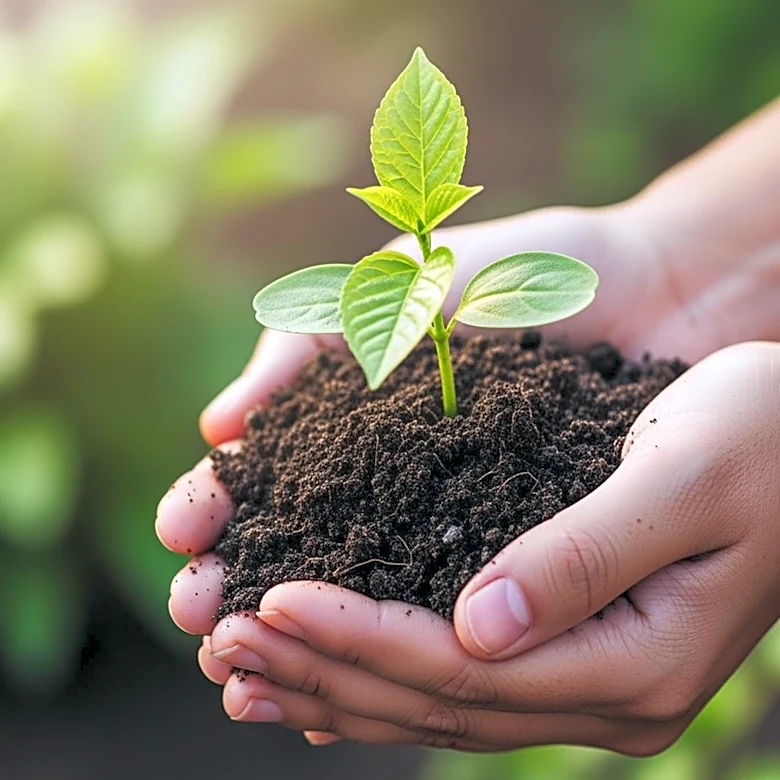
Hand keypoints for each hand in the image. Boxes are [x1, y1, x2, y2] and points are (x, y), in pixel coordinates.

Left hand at [162, 342, 779, 753]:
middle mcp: (608, 691)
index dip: (360, 638)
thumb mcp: (683, 479)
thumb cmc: (757, 435)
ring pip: (437, 700)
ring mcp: (590, 678)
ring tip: (242, 663)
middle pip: (436, 697)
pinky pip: (459, 676)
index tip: (272, 599)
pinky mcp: (572, 644)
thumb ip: (585, 556)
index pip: (465, 670)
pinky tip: (320, 665)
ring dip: (334, 680)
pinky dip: (380, 668)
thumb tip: (478, 627)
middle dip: (323, 668)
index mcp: (637, 660)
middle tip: (222, 638)